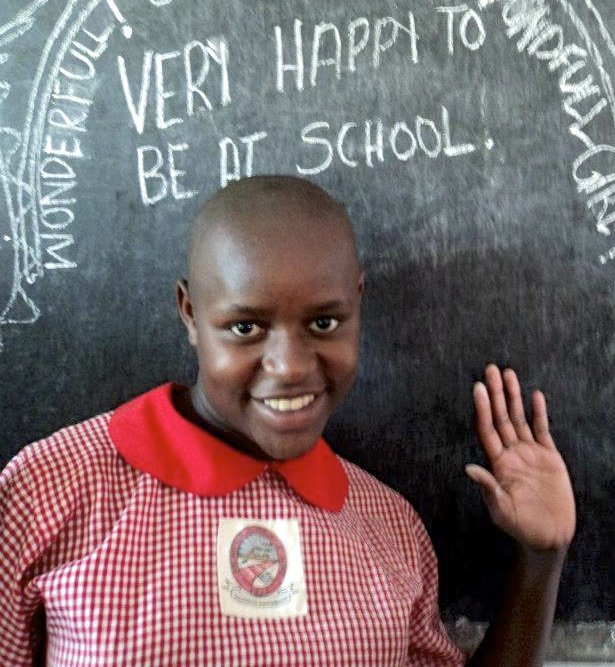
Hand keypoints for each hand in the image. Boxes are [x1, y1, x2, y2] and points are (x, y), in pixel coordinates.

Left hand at [466, 364, 575, 550]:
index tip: (478, 387)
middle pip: (501, 417)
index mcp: (497, 464)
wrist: (548, 538)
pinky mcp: (549, 458)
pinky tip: (535, 395)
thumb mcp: (501, 510)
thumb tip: (469, 469)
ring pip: (519, 418)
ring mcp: (530, 454)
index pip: (487, 429)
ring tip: (509, 373)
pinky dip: (539, 413)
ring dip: (514, 396)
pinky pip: (542, 430)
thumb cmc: (520, 528)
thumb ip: (488, 489)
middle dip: (497, 393)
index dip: (482, 408)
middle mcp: (511, 454)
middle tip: (491, 369)